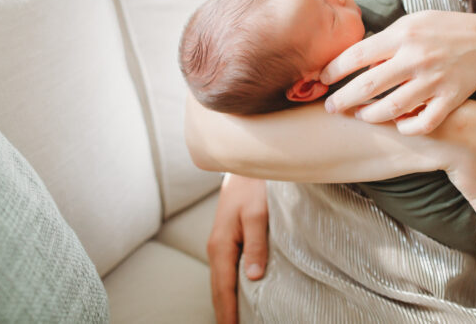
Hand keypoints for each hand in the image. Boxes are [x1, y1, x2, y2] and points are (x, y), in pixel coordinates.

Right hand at [206, 174, 268, 323]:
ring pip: (221, 282)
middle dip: (224, 313)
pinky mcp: (228, 241)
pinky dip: (229, 289)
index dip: (227, 313)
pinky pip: (226, 272)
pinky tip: (239, 297)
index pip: (223, 289)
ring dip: (226, 303)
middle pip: (218, 290)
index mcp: (221, 246)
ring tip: (235, 321)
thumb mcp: (258, 214)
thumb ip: (256, 244)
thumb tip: (253, 277)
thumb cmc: (253, 187)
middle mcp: (217, 249)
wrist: (244, 167)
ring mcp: (221, 246)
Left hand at [321, 11, 475, 134]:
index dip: (334, 69)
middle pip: (368, 86)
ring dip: (369, 116)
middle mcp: (416, 58)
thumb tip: (352, 57)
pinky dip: (406, 129)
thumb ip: (384, 40)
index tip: (321, 78)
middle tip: (330, 107)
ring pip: (392, 109)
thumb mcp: (411, 23)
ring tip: (360, 116)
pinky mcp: (450, 99)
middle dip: (342, 100)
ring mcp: (434, 80)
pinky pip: (423, 123)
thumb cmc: (441, 29)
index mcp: (402, 35)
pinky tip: (397, 125)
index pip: (357, 54)